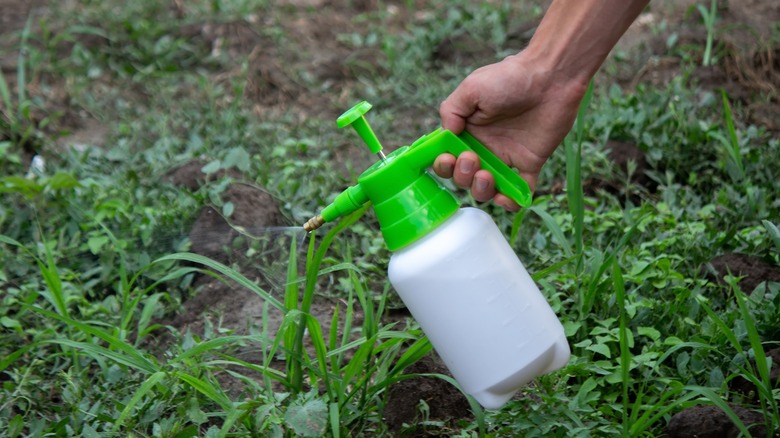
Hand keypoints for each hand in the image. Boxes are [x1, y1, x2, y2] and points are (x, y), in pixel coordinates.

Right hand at [434, 52, 586, 209]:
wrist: (551, 76)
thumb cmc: (509, 78)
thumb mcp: (471, 88)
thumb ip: (451, 111)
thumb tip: (446, 136)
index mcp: (468, 131)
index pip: (448, 156)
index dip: (444, 164)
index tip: (449, 158)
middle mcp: (485, 147)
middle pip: (464, 177)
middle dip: (462, 176)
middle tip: (472, 159)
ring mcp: (507, 157)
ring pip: (487, 188)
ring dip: (481, 191)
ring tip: (487, 176)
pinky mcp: (530, 162)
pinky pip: (520, 190)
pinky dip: (514, 201)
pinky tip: (509, 199)